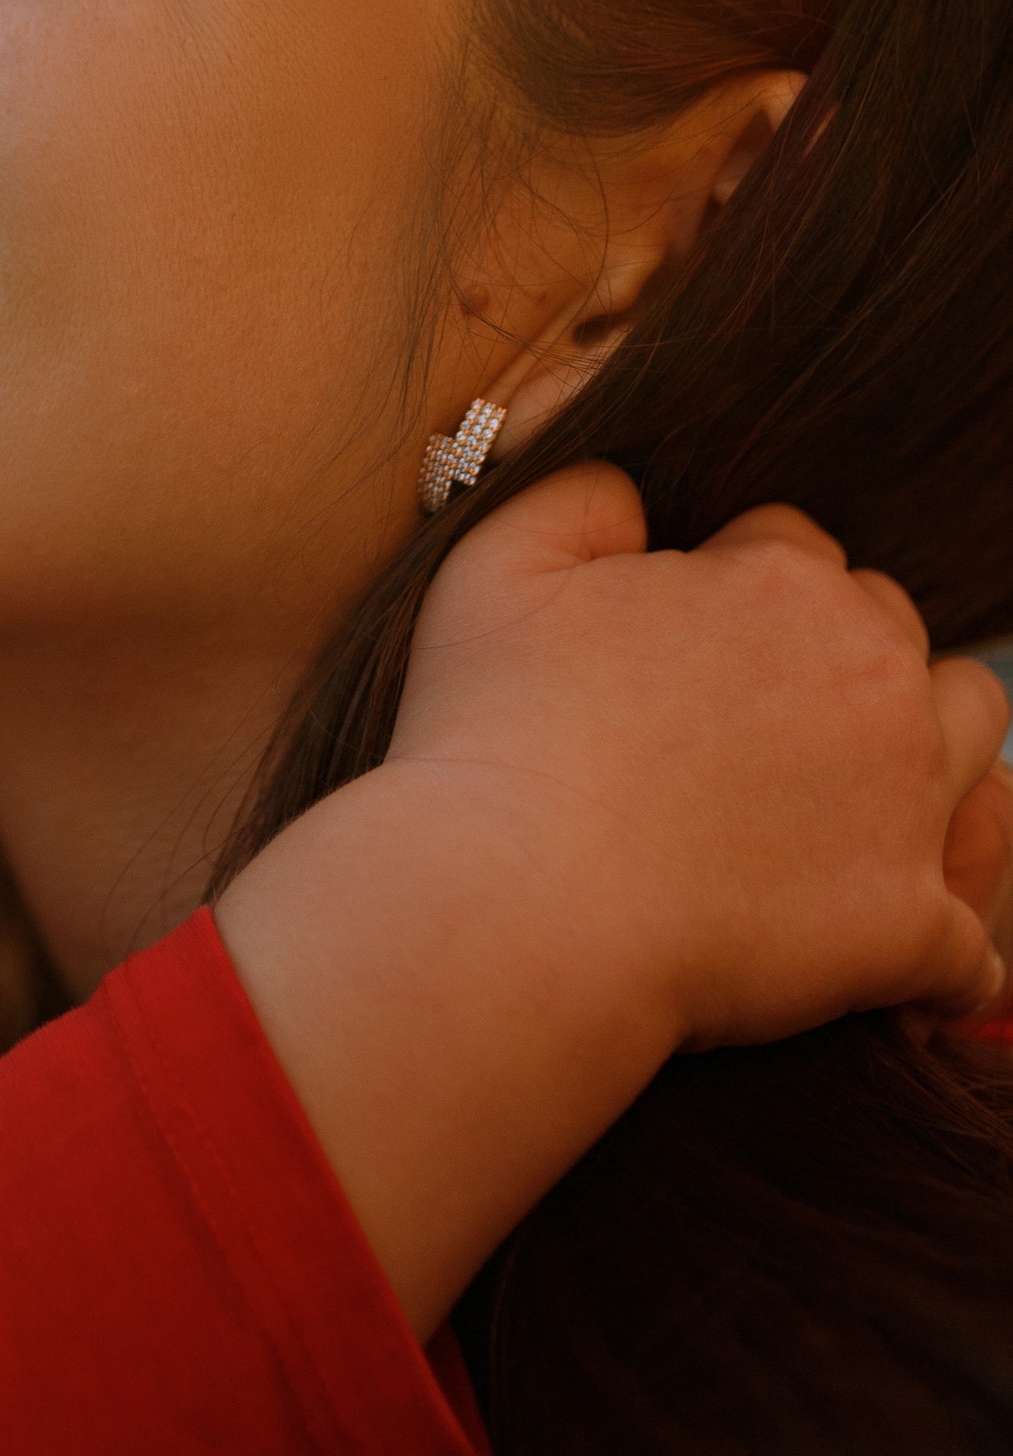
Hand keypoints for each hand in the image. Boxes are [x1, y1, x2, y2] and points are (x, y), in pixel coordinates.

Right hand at [391, 468, 1008, 1045]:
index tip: (681, 653)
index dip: (733, 594)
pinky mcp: (910, 924)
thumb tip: (637, 499)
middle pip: (893, 629)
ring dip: (926, 749)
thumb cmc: (491, 738)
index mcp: (783, 583)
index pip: (794, 548)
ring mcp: (907, 802)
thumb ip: (580, 499)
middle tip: (746, 727)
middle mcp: (873, 674)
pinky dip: (933, 949)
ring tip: (843, 800)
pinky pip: (968, 942)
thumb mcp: (497, 566)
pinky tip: (873, 956)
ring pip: (973, 731)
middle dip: (834, 660)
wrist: (518, 909)